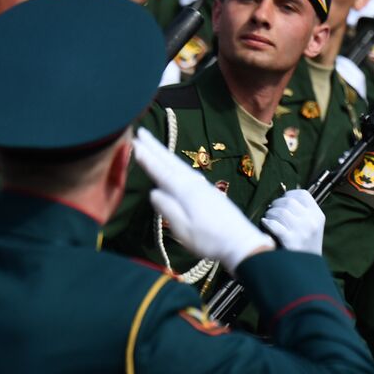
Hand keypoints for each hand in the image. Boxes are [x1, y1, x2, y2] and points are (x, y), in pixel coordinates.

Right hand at [133, 128, 271, 273]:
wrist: (240, 241)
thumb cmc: (209, 239)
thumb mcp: (183, 228)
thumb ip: (167, 208)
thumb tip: (153, 192)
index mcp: (184, 190)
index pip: (160, 170)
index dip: (146, 157)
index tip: (133, 142)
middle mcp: (193, 183)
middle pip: (170, 161)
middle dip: (155, 146)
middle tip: (141, 131)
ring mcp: (203, 185)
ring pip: (179, 164)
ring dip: (165, 153)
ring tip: (153, 144)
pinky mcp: (208, 191)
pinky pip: (186, 171)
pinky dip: (175, 163)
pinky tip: (174, 165)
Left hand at [262, 189, 324, 254]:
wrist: (308, 268)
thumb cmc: (306, 245)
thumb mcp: (313, 226)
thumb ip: (303, 212)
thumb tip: (284, 197)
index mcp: (318, 215)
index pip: (303, 194)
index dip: (289, 194)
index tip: (282, 199)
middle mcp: (312, 221)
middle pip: (289, 201)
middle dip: (276, 203)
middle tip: (271, 209)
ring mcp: (302, 231)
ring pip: (280, 212)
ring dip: (270, 213)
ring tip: (268, 217)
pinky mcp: (291, 241)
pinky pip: (275, 225)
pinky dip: (267, 222)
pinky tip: (265, 223)